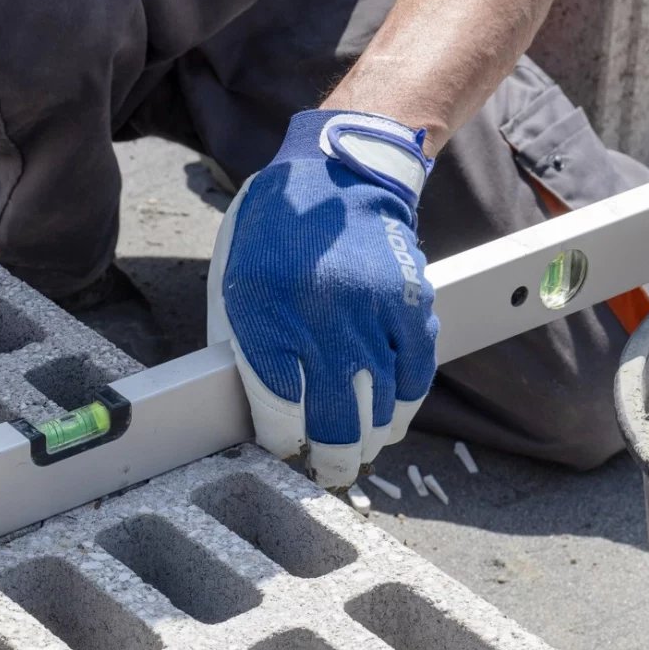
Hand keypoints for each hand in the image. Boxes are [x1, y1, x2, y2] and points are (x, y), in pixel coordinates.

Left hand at [207, 109, 438, 488]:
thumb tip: (251, 408)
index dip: (283, 442)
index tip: (285, 453)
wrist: (340, 176)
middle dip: (329, 459)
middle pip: (335, 420)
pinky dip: (403, 406)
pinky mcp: (411, 306)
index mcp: (266, 314)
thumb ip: (239, 345)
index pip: (279, 408)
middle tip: (326, 472)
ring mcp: (372, 315)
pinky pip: (415, 375)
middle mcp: (321, 319)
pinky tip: (389, 420)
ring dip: (368, 440)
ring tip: (356, 453)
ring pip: (379, 407)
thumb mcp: (233, 284)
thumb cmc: (275, 235)